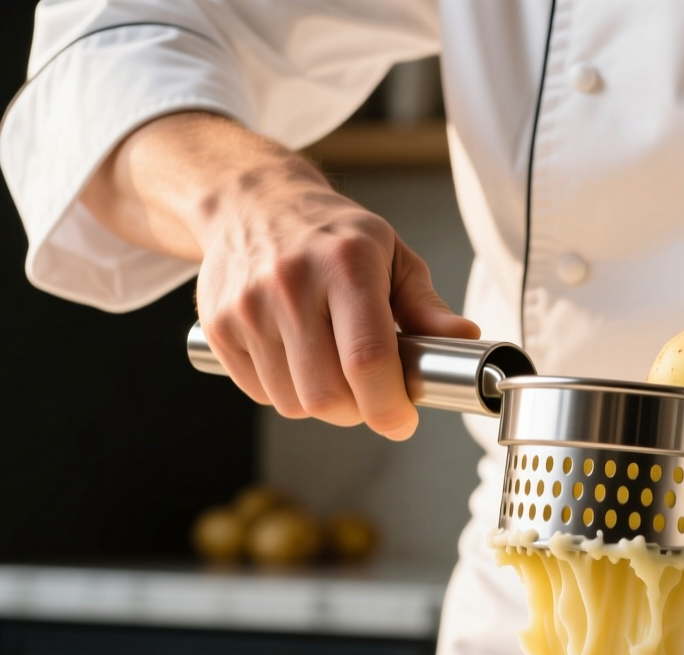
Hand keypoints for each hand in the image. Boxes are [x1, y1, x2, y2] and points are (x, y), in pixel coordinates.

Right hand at [82, 112, 477, 440]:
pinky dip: (287, 392)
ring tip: (332, 365)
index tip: (402, 420)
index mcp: (346, 265)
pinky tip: (297, 357)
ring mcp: (248, 308)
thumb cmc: (332, 235)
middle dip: (359, 411)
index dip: (388, 406)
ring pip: (294, 403)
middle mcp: (291, 285)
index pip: (367, 360)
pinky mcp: (218, 329)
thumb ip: (427, 306)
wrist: (252, 204)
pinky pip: (261, 395)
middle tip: (370, 393)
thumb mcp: (392, 256)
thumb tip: (464, 338)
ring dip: (322, 402)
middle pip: (327, 395)